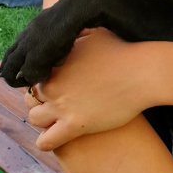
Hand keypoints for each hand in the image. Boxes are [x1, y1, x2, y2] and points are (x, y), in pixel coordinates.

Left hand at [24, 29, 152, 149]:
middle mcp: (52, 84)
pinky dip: (47, 141)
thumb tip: (71, 30)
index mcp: (54, 63)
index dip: (44, 82)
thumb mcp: (93, 33)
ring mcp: (61, 105)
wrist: (141, 72)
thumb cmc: (123, 51)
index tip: (58, 87)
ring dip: (43, 120)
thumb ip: (75, 35)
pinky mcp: (74, 125)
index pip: (33, 76)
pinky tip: (57, 138)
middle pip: (31, 97)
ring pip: (34, 118)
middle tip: (60, 103)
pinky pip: (46, 141)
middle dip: (43, 100)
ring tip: (58, 121)